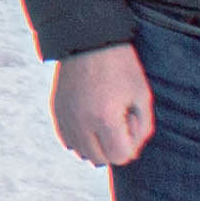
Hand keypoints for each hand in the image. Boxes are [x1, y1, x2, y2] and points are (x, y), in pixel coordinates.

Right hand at [51, 43, 154, 167]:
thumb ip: (142, 128)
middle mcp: (81, 123)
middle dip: (113, 148)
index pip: (119, 157)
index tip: (131, 123)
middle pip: (99, 159)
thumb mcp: (142, 96)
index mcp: (105, 118)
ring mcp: (66, 118)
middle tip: (119, 123)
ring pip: (81, 153)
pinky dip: (80, 139)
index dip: (130, 145)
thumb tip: (132, 151)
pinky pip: (67, 141)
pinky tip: (90, 122)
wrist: (88, 41)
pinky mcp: (56, 111)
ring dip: (96, 145)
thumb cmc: (121, 67)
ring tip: (104, 122)